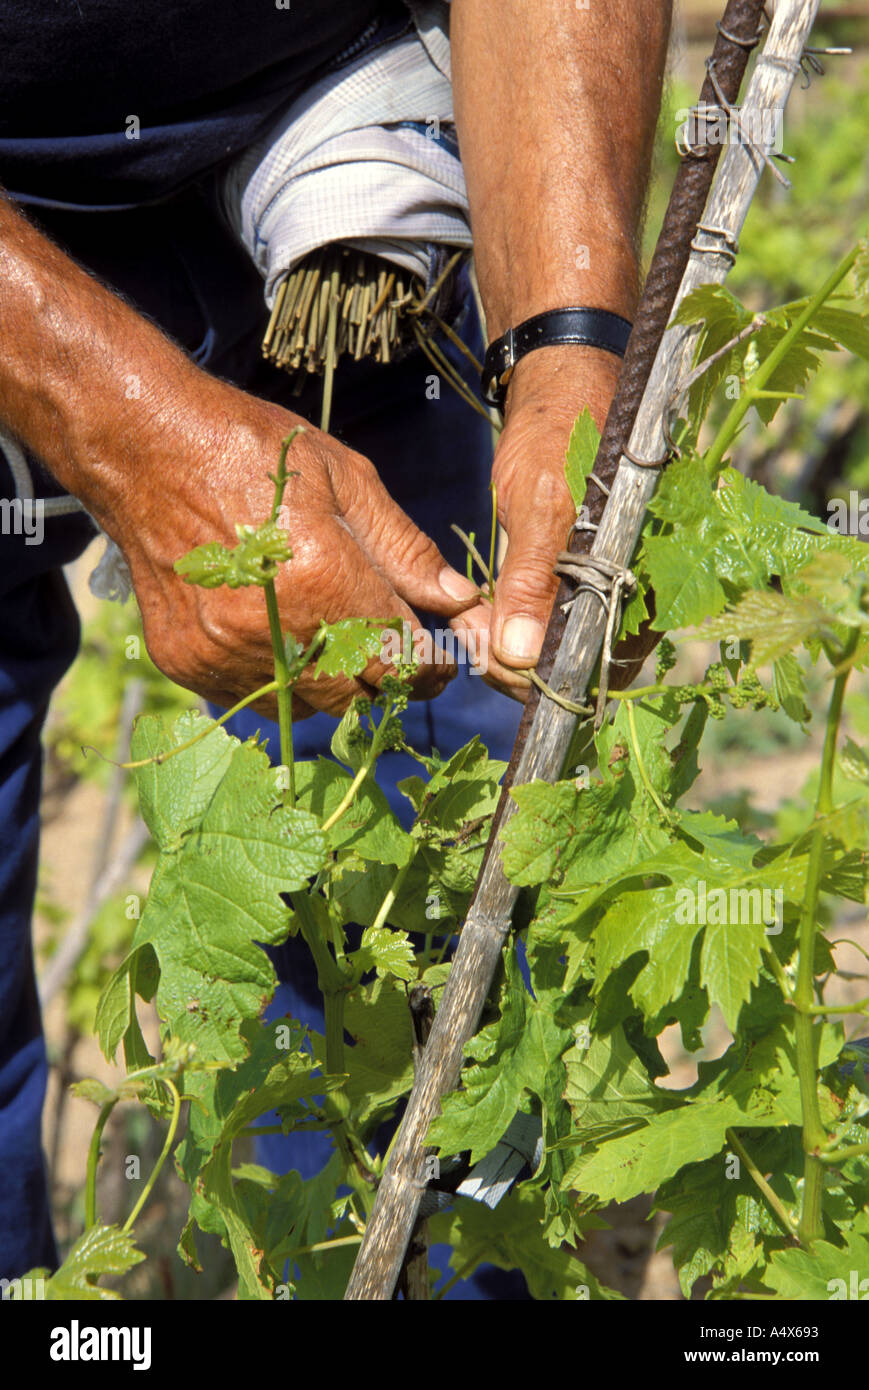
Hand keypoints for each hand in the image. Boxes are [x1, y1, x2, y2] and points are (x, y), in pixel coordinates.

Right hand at [109, 385, 479, 719]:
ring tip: (332, 633)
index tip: (440, 659)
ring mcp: (223, 652)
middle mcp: (272, 630)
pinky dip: (278, 678)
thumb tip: (458, 598)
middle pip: (358, 696)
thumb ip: (404, 550)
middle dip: (386, 679)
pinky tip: (279, 634)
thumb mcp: (346, 480)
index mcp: (322, 580)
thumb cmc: (253, 453)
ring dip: (333, 682)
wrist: (145, 448)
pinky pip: (253, 697)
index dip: (431, 667)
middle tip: (392, 648)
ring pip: (308, 705)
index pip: (401, 659)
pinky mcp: (187, 662)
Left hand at [451, 346, 620, 698]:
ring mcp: (619, 583)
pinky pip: (561, 621)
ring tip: (472, 627)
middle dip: (523, 663)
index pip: (605, 661)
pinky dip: (522, 626)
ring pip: (566, 647)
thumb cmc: (562, 429)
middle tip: (470, 641)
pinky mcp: (592, 576)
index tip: (492, 663)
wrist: (565, 380)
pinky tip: (488, 616)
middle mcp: (645, 587)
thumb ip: (533, 578)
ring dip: (516, 647)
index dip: (547, 676)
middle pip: (584, 663)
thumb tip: (520, 654)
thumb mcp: (541, 500)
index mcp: (653, 571)